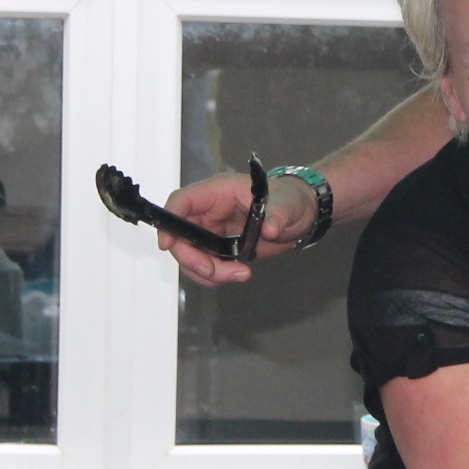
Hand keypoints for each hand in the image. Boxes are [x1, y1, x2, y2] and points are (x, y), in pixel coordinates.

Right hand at [155, 171, 317, 285]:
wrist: (300, 217)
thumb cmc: (291, 200)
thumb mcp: (288, 205)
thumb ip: (278, 215)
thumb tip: (271, 229)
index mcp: (218, 192)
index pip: (182, 202)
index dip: (169, 222)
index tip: (167, 245)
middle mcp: (209, 212)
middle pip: (181, 236)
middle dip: (193, 259)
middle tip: (216, 273)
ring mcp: (212, 232)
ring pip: (191, 256)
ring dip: (208, 273)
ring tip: (241, 274)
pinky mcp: (220, 249)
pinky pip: (206, 266)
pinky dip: (216, 276)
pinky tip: (239, 274)